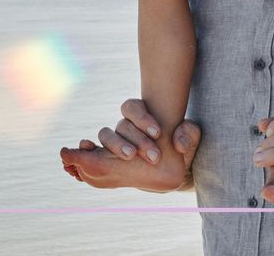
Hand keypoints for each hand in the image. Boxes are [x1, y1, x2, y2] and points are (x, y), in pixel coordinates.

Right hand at [60, 98, 200, 191]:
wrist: (174, 165)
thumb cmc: (181, 146)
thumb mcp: (191, 137)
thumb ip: (188, 134)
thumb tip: (178, 143)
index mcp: (141, 114)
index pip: (132, 107)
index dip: (142, 118)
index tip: (158, 132)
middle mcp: (125, 126)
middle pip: (122, 125)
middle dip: (136, 139)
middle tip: (154, 156)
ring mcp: (114, 142)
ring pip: (107, 136)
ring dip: (117, 147)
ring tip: (131, 157)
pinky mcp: (107, 159)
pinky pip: (91, 154)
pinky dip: (85, 154)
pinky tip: (82, 155)